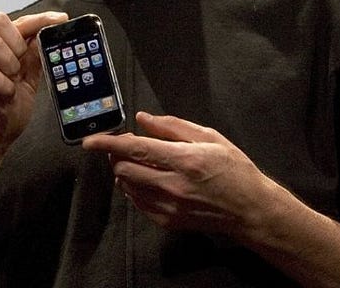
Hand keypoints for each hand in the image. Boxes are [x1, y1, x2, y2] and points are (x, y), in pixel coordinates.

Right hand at [0, 10, 66, 171]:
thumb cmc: (1, 115)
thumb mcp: (25, 81)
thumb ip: (32, 56)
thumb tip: (47, 30)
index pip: (11, 21)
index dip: (38, 18)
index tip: (61, 19)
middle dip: (18, 43)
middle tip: (19, 68)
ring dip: (9, 65)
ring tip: (9, 84)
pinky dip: (2, 85)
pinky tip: (2, 96)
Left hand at [83, 112, 276, 237]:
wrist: (250, 210)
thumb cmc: (234, 169)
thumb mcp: (209, 137)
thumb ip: (173, 127)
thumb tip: (142, 119)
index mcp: (184, 159)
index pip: (134, 149)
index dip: (107, 143)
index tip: (89, 140)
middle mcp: (172, 185)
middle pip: (123, 169)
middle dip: (117, 155)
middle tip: (125, 145)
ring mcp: (169, 206)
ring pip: (127, 186)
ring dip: (125, 171)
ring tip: (140, 161)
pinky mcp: (167, 220)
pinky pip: (137, 202)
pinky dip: (135, 188)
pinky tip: (148, 179)